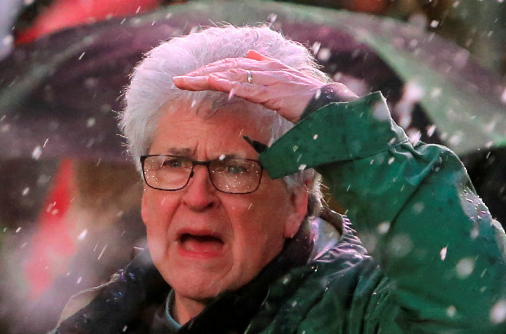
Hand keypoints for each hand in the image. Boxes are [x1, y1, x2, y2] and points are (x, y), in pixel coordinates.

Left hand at [172, 50, 347, 123]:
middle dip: (199, 74)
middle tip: (177, 81)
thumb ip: (267, 67)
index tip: (189, 78)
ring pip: (229, 75)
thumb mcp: (284, 80)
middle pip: (225, 68)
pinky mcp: (271, 93)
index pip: (231, 66)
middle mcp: (265, 69)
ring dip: (203, 78)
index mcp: (266, 67)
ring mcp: (268, 80)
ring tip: (183, 82)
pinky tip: (210, 83)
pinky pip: (245, 87)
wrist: (327, 107)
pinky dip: (226, 83)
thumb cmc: (307, 99)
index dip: (209, 70)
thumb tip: (252, 54)